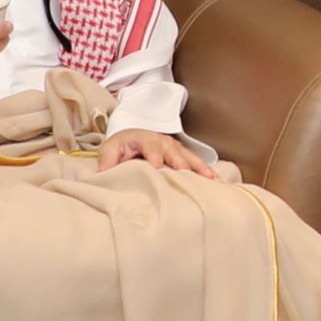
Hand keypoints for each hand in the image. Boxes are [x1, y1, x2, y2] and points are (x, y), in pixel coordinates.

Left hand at [96, 129, 235, 176]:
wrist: (131, 138)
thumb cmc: (121, 147)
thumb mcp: (109, 151)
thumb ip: (107, 162)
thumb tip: (103, 177)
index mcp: (144, 139)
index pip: (151, 148)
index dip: (155, 158)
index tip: (158, 169)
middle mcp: (162, 141)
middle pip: (173, 152)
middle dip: (180, 163)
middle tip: (185, 175)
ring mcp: (175, 148)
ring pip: (188, 156)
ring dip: (199, 167)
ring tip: (210, 179)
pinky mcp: (182, 155)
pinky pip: (196, 162)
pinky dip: (206, 171)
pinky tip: (216, 182)